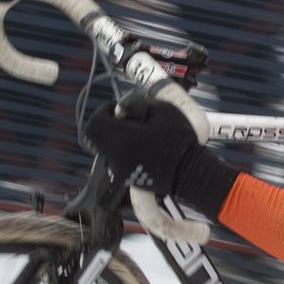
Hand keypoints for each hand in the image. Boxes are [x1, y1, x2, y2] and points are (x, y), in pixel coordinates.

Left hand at [86, 94, 237, 218]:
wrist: (190, 172)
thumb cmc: (180, 139)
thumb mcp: (162, 110)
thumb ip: (137, 104)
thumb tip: (120, 108)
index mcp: (123, 138)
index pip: (95, 122)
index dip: (103, 111)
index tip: (119, 110)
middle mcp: (116, 156)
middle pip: (93, 136)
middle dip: (104, 124)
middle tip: (123, 121)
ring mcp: (120, 170)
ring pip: (103, 148)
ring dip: (113, 138)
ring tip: (137, 136)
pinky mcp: (126, 178)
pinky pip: (115, 161)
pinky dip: (122, 152)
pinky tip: (141, 149)